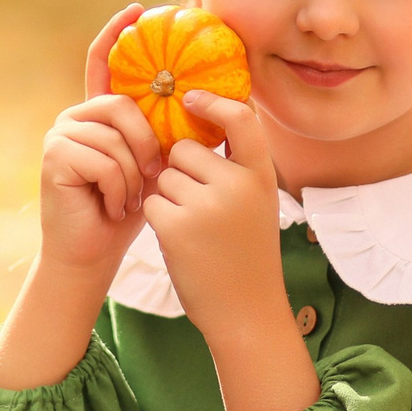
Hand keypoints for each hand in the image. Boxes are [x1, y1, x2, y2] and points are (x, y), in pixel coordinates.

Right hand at [0, 6, 165, 391]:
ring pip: (116, 137)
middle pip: (122, 106)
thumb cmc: (127, 212)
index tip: (138, 9)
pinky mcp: (54, 156)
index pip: (104, 65)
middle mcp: (76, 117)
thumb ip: (161, 133)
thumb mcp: (153, 167)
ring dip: (133, 175)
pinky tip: (110, 206)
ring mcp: (61, 134)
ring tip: (127, 199)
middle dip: (146, 146)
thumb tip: (197, 97)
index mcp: (99, 116)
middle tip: (149, 180)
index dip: (117, 34)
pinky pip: (104, 159)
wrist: (93, 253)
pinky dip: (118, 188)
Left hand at [144, 92, 320, 410]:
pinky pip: (151, 201)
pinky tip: (178, 240)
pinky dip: (157, 217)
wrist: (246, 312)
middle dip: (180, 171)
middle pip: (185, 150)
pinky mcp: (175, 227)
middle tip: (197, 206)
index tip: (192, 98)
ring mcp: (206, 206)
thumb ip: (235, 169)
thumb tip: (197, 126)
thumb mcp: (256, 205)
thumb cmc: (246, 256)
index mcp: (260, 176)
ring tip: (192, 229)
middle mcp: (236, 185)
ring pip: (164, 176)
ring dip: (167, 197)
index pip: (240, 119)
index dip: (214, 103)